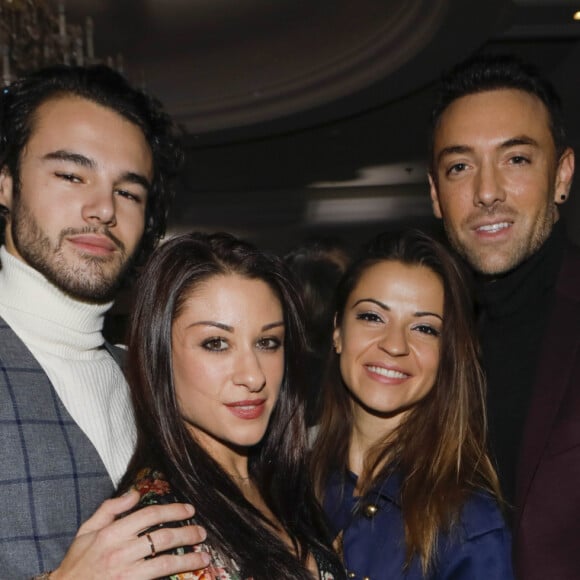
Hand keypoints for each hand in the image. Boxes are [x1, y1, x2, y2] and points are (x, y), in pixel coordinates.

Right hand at [49, 490, 209, 579]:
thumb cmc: (77, 563)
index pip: (150, 515)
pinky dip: (173, 578)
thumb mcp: (87, 530)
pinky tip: (188, 576)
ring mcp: (126, 574)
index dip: (174, 511)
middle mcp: (121, 552)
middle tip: (202, 532)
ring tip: (204, 557)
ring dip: (188, 560)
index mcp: (112, 533)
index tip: (189, 510)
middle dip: (188, 534)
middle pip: (163, 538)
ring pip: (165, 564)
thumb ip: (111, 508)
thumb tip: (135, 493)